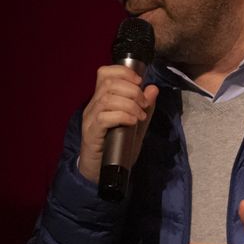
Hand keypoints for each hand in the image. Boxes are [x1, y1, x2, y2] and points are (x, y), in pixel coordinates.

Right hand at [77, 64, 158, 184]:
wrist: (100, 172)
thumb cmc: (117, 147)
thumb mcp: (136, 125)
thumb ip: (144, 107)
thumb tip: (153, 88)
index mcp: (101, 99)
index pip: (104, 73)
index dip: (123, 72)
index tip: (140, 82)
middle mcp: (93, 105)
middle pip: (109, 83)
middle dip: (132, 90)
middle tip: (143, 104)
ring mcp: (90, 119)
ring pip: (107, 98)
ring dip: (130, 104)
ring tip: (140, 116)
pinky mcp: (91, 133)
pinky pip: (104, 117)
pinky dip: (122, 116)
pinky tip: (132, 122)